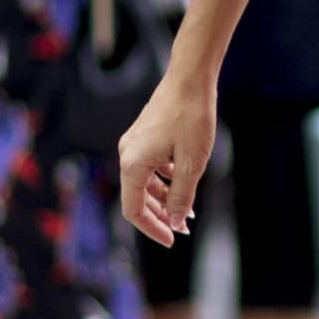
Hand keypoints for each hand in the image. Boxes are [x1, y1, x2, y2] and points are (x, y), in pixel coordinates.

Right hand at [119, 65, 218, 246]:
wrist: (190, 79)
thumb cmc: (192, 118)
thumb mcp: (192, 163)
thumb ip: (181, 195)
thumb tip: (174, 220)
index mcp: (133, 164)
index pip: (133, 209)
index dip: (152, 228)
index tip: (172, 240)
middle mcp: (127, 155)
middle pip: (137, 197)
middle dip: (159, 216)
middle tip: (182, 229)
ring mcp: (134, 144)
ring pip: (144, 182)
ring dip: (163, 198)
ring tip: (187, 210)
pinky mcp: (144, 136)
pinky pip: (149, 167)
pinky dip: (164, 180)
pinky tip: (182, 183)